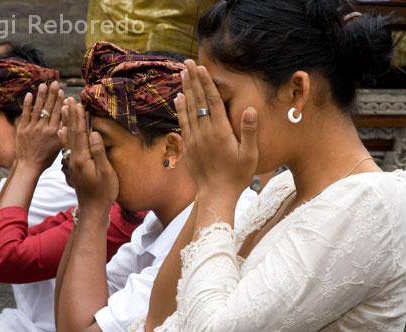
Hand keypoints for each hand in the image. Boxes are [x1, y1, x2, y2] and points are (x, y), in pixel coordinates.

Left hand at [15, 81, 62, 172]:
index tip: (63, 91)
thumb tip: (68, 115)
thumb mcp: (59, 145)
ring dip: (41, 96)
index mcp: (54, 133)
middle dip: (53, 94)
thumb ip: (63, 130)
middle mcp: (44, 129)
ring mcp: (32, 128)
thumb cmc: (46, 157)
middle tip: (55, 83)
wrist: (29, 165)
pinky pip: (25, 114)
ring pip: (38, 109)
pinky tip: (29, 94)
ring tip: (44, 85)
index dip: (61, 101)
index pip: (59, 114)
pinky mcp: (22, 129)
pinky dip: (27, 104)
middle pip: (49, 108)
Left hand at [66, 98, 117, 220]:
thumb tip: (95, 133)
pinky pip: (68, 146)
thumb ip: (99, 153)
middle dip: (71, 114)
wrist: (92, 209)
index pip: (79, 132)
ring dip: (67, 121)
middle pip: (72, 132)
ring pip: (69, 137)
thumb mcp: (106, 173)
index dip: (78, 117)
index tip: (77, 102)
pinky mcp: (74, 166)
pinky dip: (65, 136)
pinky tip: (62, 130)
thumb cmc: (104, 192)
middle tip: (67, 98)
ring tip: (63, 108)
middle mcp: (74, 158)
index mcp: (82, 158)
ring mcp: (73, 162)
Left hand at [175, 60, 257, 199]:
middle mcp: (204, 132)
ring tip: (181, 74)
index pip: (212, 101)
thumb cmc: (237, 176)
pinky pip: (182, 122)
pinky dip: (180, 108)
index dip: (206, 83)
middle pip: (197, 100)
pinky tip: (178, 98)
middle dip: (192, 80)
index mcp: (220, 131)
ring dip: (185, 90)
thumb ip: (249, 131)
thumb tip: (250, 109)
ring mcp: (194, 138)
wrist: (215, 194)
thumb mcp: (250, 155)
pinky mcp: (189, 146)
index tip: (201, 68)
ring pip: (188, 109)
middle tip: (187, 62)